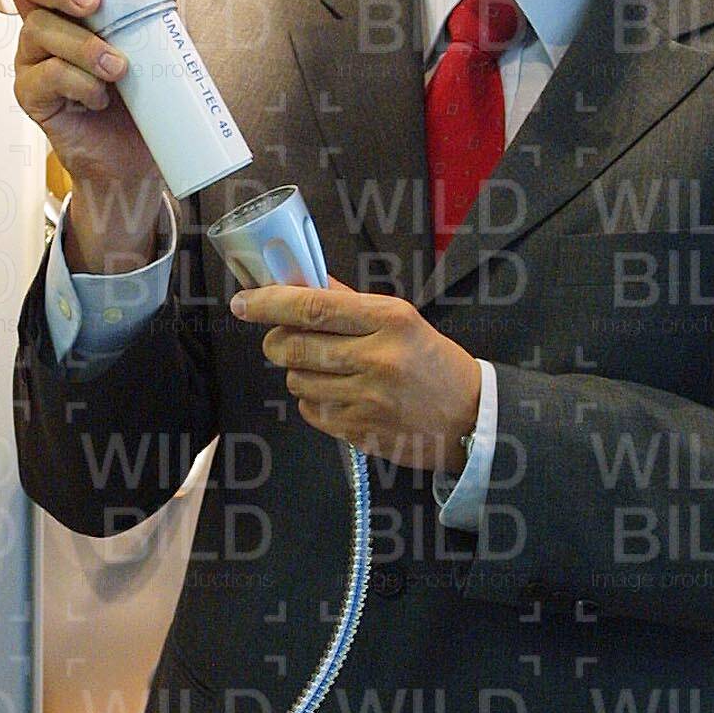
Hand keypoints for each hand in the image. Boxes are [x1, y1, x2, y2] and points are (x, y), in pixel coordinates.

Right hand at [9, 0, 171, 271]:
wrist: (140, 154)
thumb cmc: (143, 86)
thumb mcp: (158, 26)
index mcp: (63, 0)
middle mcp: (41, 22)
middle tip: (94, 1)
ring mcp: (32, 59)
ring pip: (40, 31)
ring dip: (82, 45)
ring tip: (118, 67)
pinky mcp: (33, 97)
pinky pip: (44, 77)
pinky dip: (75, 82)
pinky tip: (99, 95)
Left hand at [231, 277, 481, 474]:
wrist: (470, 418)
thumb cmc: (432, 362)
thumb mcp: (401, 319)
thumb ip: (349, 302)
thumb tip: (299, 280)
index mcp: (389, 319)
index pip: (313, 307)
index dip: (269, 303)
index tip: (243, 302)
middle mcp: (378, 358)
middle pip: (294, 346)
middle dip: (276, 342)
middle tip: (281, 340)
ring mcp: (368, 399)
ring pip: (296, 381)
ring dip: (298, 373)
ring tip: (325, 369)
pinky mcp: (360, 432)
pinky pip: (310, 411)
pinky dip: (313, 401)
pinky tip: (338, 395)